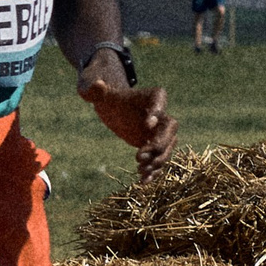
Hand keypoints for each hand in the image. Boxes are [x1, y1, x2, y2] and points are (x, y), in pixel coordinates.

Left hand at [80, 63, 175, 178]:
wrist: (112, 108)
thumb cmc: (105, 96)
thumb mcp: (97, 92)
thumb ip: (95, 89)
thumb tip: (97, 85)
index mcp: (153, 95)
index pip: (159, 101)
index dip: (157, 112)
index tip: (148, 123)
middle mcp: (161, 114)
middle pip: (170, 129)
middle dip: (159, 143)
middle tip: (139, 155)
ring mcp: (159, 132)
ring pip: (167, 147)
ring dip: (157, 161)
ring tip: (140, 170)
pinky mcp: (154, 145)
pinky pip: (159, 158)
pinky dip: (153, 170)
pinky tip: (143, 181)